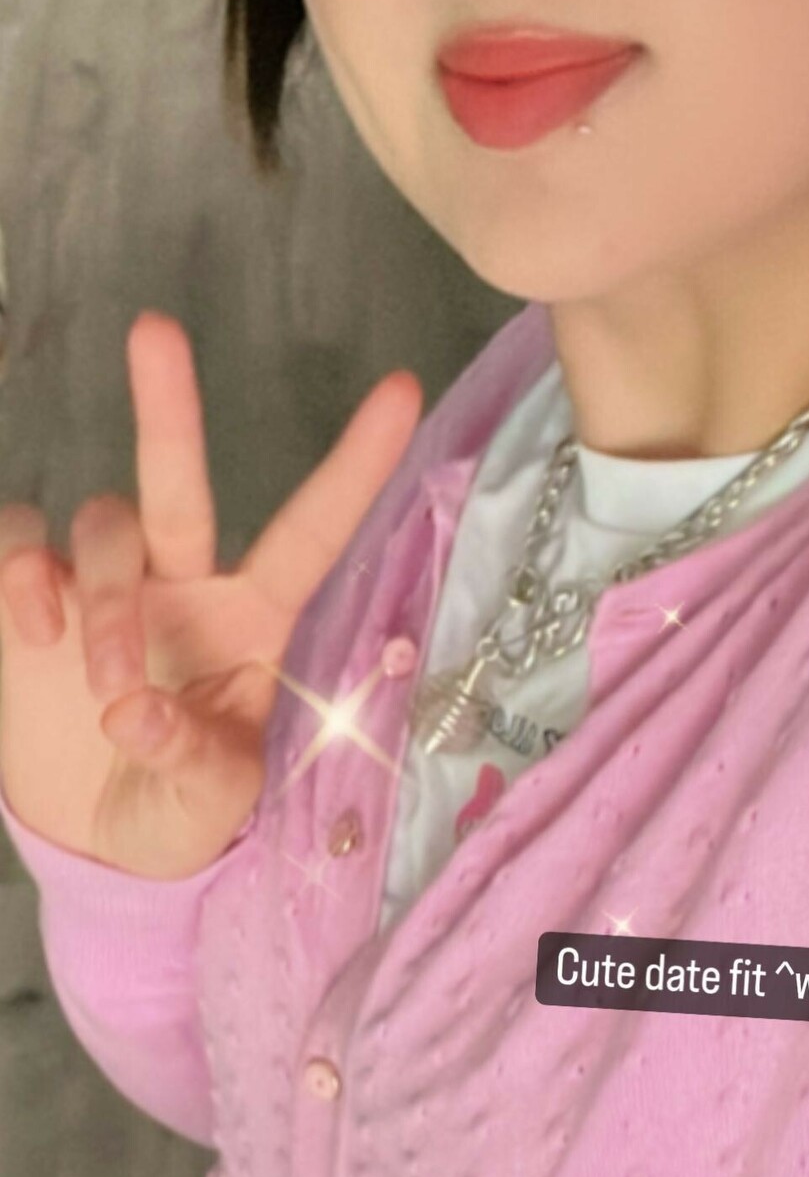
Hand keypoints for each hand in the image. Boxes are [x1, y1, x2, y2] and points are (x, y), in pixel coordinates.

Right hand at [0, 312, 422, 878]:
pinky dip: (21, 569)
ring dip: (101, 600)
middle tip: (155, 331)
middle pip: (178, 484)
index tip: (402, 390)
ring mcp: (110, 588)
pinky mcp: (35, 598)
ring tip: (103, 685)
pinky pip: (22, 542)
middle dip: (169, 409)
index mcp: (256, 624)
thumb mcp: (209, 807)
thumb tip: (131, 709)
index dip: (354, 466)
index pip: (311, 534)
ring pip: (102, 529)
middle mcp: (186, 588)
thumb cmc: (181, 815)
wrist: (98, 845)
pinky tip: (34, 624)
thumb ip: (187, 758)